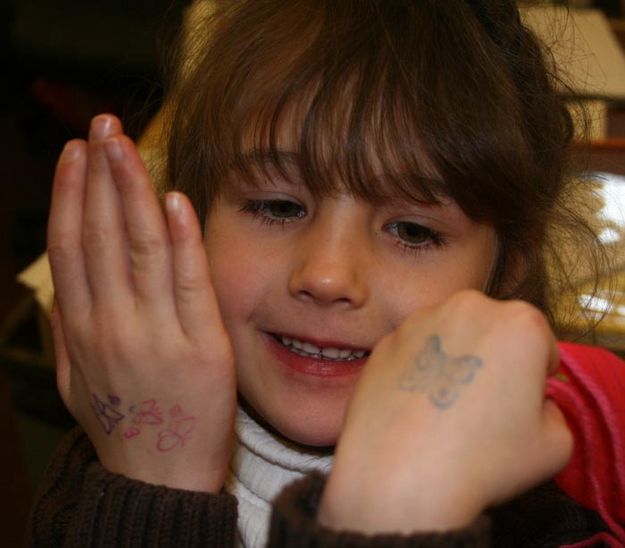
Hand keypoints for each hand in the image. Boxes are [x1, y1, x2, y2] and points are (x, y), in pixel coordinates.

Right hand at [47, 114, 235, 491]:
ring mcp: (156, 336)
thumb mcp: (78, 383)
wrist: (160, 481)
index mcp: (82, 330)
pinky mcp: (202, 347)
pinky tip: (175, 200)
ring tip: (127, 146)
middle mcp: (112, 326)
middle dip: (101, 176)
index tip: (76, 154)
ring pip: (141, 250)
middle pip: (103, 236)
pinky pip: (190, 284)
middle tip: (102, 126)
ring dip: (134, 192)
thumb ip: (67, 334)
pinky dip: (182, 240)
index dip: (72, 195)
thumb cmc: (123, 427)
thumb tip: (57, 291)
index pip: (72, 247)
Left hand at [318, 290, 571, 533]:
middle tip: (483, 405)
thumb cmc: (485, 459)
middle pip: (493, 329)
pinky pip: (414, 352)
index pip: (541, 343)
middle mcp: (467, 307)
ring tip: (443, 406)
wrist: (398, 475)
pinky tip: (412, 407)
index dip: (536, 376)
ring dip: (454, 359)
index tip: (522, 403)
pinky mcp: (383, 341)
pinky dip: (418, 370)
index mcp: (519, 322)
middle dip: (495, 358)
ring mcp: (418, 321)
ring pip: (449, 336)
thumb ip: (554, 411)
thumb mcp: (555, 446)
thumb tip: (533, 403)